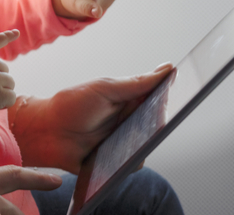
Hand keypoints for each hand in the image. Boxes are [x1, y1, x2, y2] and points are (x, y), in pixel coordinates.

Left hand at [10, 63, 173, 171]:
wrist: (45, 131)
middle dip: (162, 120)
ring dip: (144, 140)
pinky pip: (133, 164)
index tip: (188, 90)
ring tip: (137, 134)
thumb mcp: (104, 89)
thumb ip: (135, 83)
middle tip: (162, 116)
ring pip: (148, 145)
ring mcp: (124, 142)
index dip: (173, 96)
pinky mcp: (116, 162)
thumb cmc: (71, 105)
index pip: (159, 99)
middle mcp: (130, 122)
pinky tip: (125, 154)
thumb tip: (166, 69)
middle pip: (157, 124)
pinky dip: (131, 159)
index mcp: (129, 101)